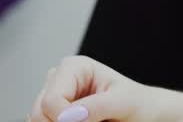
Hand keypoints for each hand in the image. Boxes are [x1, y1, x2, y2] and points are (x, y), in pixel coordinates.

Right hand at [27, 56, 157, 121]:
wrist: (144, 113)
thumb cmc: (137, 103)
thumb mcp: (123, 102)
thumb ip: (97, 106)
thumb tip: (69, 115)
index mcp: (74, 67)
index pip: (51, 99)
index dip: (63, 118)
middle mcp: (59, 80)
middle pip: (39, 112)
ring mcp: (54, 98)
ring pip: (38, 121)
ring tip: (93, 121)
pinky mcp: (53, 114)